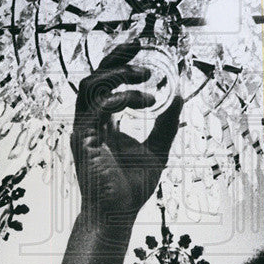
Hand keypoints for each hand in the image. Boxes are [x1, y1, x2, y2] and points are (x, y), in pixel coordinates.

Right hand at [70, 41, 182, 227]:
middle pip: (95, 76)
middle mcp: (90, 121)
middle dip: (117, 59)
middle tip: (142, 51)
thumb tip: (179, 97)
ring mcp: (84, 129)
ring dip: (119, 75)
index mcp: (103, 121)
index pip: (105, 82)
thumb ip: (166, 124)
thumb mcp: (158, 149)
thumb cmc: (132, 187)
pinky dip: (120, 97)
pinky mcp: (84, 139)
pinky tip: (143, 100)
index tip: (140, 48)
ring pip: (91, 85)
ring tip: (146, 78)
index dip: (118, 61)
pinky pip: (96, 107)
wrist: (118, 215)